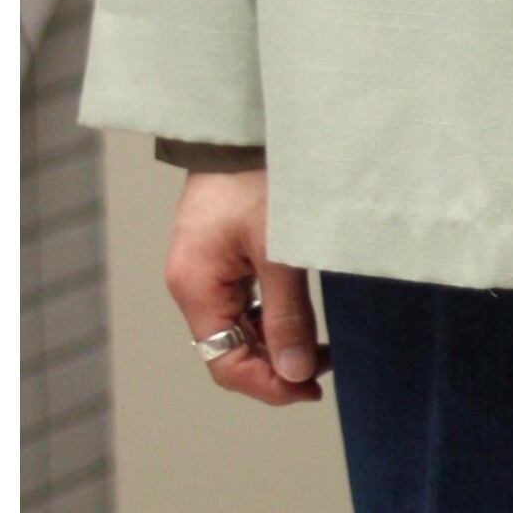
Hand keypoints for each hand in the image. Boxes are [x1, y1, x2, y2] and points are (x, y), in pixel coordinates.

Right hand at [164, 168, 328, 405]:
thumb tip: (296, 373)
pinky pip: (238, 299)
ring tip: (316, 346)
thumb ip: (286, 314)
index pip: (224, 363)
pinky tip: (296, 315)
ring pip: (235, 326)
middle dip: (274, 364)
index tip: (310, 388)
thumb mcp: (279, 249)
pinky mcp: (217, 250)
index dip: (267, 385)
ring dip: (273, 340)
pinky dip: (266, 314)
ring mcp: (201, 266)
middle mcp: (190, 282)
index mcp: (195, 287)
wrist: (241, 123)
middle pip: (227, 348)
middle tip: (322, 367)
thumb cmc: (258, 177)